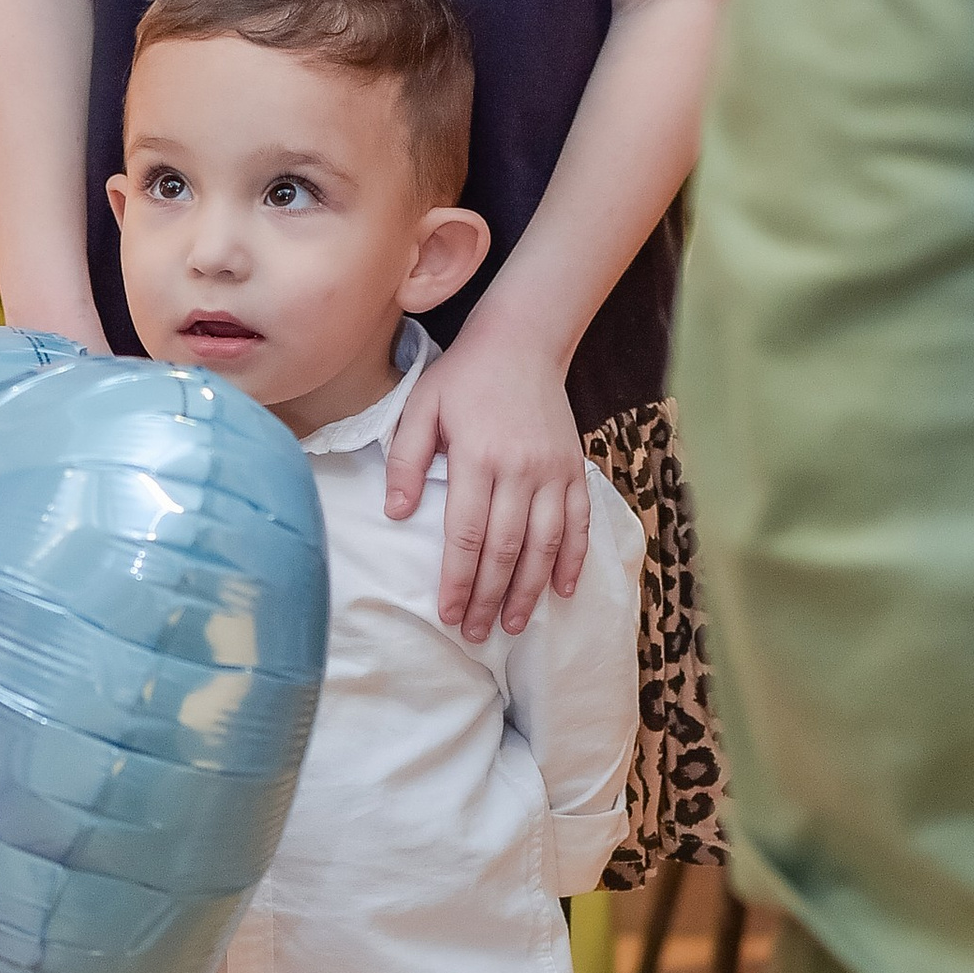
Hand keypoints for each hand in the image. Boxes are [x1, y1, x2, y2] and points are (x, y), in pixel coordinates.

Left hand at [385, 318, 590, 641]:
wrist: (524, 340)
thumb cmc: (465, 376)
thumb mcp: (422, 406)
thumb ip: (405, 460)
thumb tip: (394, 515)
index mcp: (478, 456)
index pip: (467, 534)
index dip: (459, 580)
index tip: (448, 613)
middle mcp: (520, 469)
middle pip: (506, 548)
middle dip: (490, 597)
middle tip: (475, 632)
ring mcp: (553, 471)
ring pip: (544, 544)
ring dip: (529, 589)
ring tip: (514, 625)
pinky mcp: (575, 469)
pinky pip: (579, 523)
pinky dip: (573, 559)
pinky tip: (563, 590)